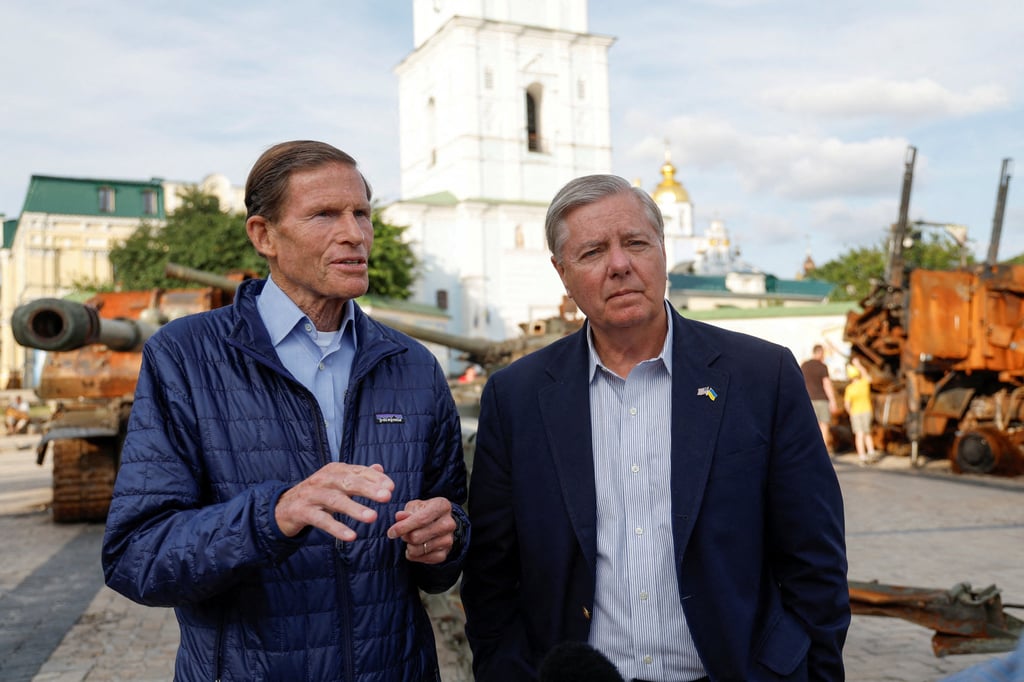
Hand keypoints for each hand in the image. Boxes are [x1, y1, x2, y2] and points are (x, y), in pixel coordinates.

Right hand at [275, 462, 393, 540]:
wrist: (283, 507)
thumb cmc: (317, 494)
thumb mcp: (337, 483)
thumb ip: (358, 476)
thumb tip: (380, 468)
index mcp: (334, 470)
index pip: (358, 471)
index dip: (375, 479)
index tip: (391, 488)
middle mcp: (323, 479)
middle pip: (348, 482)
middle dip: (368, 489)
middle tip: (387, 497)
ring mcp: (311, 495)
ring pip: (335, 501)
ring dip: (355, 508)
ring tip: (372, 517)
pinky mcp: (302, 512)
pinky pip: (321, 520)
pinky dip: (337, 528)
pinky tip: (351, 536)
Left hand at [386, 497, 456, 564]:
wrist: (439, 523)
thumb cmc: (424, 512)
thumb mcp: (415, 507)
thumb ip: (406, 512)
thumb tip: (399, 516)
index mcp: (442, 506)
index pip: (421, 519)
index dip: (403, 527)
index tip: (391, 532)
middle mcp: (449, 523)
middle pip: (417, 537)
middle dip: (405, 536)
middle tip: (405, 533)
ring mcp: (448, 540)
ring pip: (418, 549)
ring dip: (409, 546)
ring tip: (411, 540)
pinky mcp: (444, 554)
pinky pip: (422, 559)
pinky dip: (414, 555)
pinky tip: (416, 547)